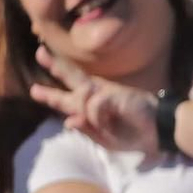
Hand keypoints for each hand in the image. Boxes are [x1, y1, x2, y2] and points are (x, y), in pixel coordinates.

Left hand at [30, 45, 161, 153]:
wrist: (157, 131)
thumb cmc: (133, 134)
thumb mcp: (105, 139)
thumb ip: (87, 131)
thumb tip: (68, 121)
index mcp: (94, 105)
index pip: (70, 96)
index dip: (52, 94)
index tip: (35, 90)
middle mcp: (97, 93)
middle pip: (72, 77)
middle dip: (55, 66)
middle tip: (40, 53)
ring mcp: (105, 91)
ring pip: (79, 95)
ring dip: (91, 113)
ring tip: (103, 123)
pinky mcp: (113, 93)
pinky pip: (93, 106)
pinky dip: (97, 118)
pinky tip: (108, 122)